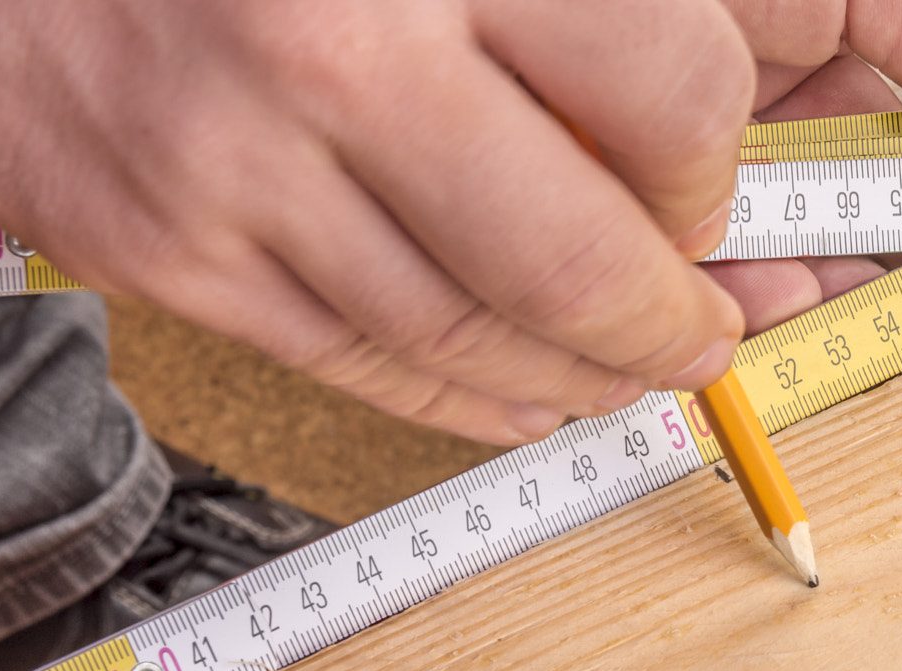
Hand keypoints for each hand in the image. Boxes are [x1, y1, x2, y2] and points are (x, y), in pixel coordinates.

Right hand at [0, 0, 757, 443]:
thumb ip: (559, 7)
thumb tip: (734, 110)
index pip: (670, 93)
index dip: (712, 171)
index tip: (713, 195)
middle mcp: (338, 51)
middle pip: (581, 262)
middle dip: (673, 326)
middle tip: (708, 333)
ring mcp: (239, 169)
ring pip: (471, 339)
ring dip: (579, 377)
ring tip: (629, 371)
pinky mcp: (167, 253)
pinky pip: (360, 368)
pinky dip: (466, 400)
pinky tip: (524, 395)